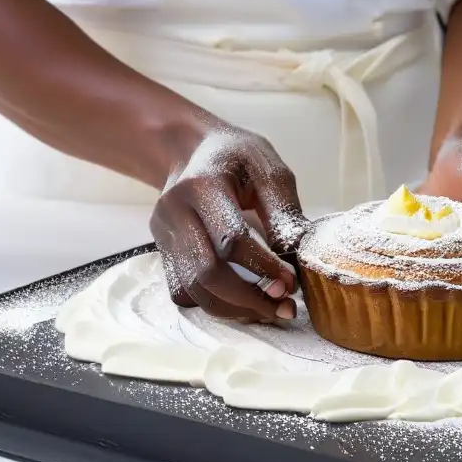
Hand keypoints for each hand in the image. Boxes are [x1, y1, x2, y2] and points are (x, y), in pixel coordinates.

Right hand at [149, 121, 309, 322]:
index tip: (290, 283)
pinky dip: (212, 303)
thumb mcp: (269, 171)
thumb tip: (298, 258)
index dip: (264, 267)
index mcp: (203, 185)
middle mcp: (175, 211)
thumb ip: (284, 212)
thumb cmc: (237, 158)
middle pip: (207, 273)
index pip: (231, 239)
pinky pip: (182, 292)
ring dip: (233, 309)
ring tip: (267, 310)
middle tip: (283, 308)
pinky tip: (239, 300)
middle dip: (249, 299)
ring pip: (193, 289)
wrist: (193, 150)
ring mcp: (164, 234)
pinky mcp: (162, 250)